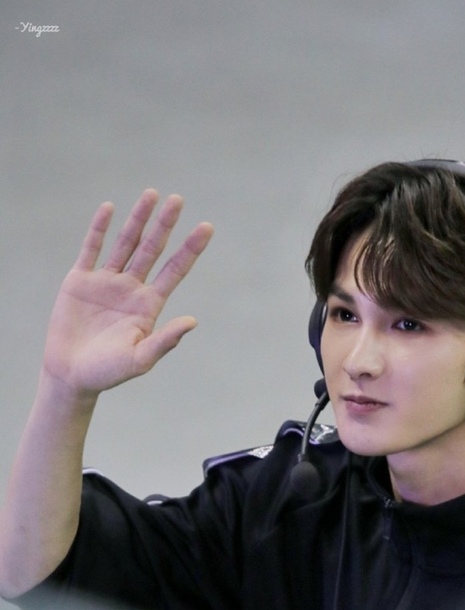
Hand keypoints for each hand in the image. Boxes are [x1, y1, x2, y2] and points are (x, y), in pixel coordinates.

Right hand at [43, 190, 213, 396]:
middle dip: (165, 225)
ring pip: (125, 243)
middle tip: (178, 200)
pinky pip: (91, 248)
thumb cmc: (108, 373)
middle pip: (152, 250)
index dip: (190, 249)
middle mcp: (131, 289)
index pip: (174, 271)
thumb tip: (192, 321)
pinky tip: (109, 208)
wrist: (71, 375)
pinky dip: (99, 229)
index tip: (207, 227)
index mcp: (148, 305)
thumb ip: (165, 340)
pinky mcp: (80, 280)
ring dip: (138, 220)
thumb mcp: (140, 359)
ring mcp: (106, 282)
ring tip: (151, 194)